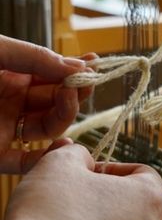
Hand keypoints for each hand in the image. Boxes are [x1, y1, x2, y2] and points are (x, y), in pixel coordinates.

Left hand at [0, 35, 91, 173]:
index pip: (52, 78)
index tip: (94, 66)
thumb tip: (78, 67)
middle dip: (74, 93)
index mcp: (11, 77)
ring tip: (69, 96)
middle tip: (85, 82)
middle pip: (55, 104)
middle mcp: (11, 103)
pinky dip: (45, 158)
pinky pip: (22, 162)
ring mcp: (4, 128)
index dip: (74, 73)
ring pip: (47, 129)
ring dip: (66, 115)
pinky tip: (63, 144)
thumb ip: (35, 57)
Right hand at [0, 144, 161, 219]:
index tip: (85, 177)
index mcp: (152, 200)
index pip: (142, 174)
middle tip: (72, 210)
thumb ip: (76, 154)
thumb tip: (81, 158)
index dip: (111, 171)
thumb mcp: (58, 165)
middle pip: (136, 216)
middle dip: (108, 210)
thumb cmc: (49, 217)